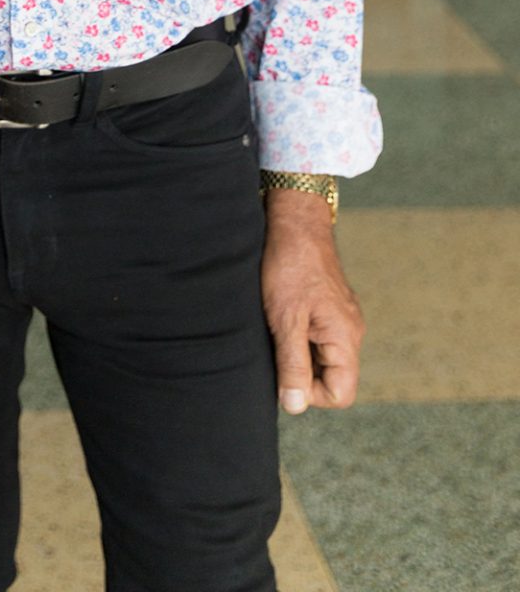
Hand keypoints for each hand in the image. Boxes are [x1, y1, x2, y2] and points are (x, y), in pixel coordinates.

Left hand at [261, 188, 364, 413]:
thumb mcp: (285, 319)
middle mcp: (350, 331)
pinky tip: (280, 314)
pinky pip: (318, 336)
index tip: (285, 370)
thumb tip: (295, 406)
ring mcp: (341, 317)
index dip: (311, 394)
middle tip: (276, 345)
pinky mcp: (329, 306)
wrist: (295, 221)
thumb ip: (292, 364)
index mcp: (346, 338)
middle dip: (302, 371)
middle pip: (332, 377)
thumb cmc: (290, 266)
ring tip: (277, 326)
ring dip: (297, 351)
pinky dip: (298, 334)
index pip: (341, 394)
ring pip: (322, 356)